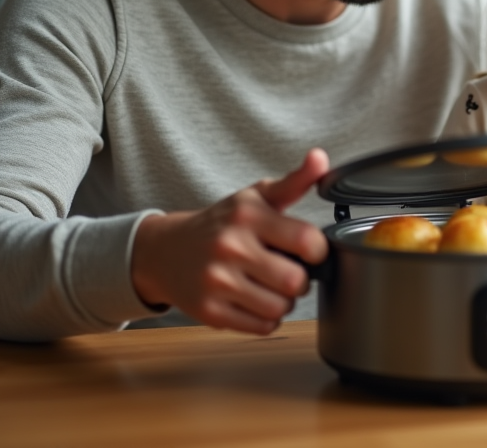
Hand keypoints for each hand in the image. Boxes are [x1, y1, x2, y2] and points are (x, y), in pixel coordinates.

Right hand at [130, 149, 330, 334]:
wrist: (166, 250)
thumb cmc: (221, 223)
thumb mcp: (255, 197)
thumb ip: (294, 181)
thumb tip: (320, 158)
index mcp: (247, 215)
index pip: (307, 240)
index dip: (317, 250)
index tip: (308, 250)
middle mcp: (230, 247)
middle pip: (296, 281)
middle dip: (300, 279)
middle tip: (288, 270)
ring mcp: (217, 281)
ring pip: (281, 308)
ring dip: (284, 301)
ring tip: (271, 286)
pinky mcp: (209, 312)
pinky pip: (262, 327)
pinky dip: (266, 318)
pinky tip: (255, 300)